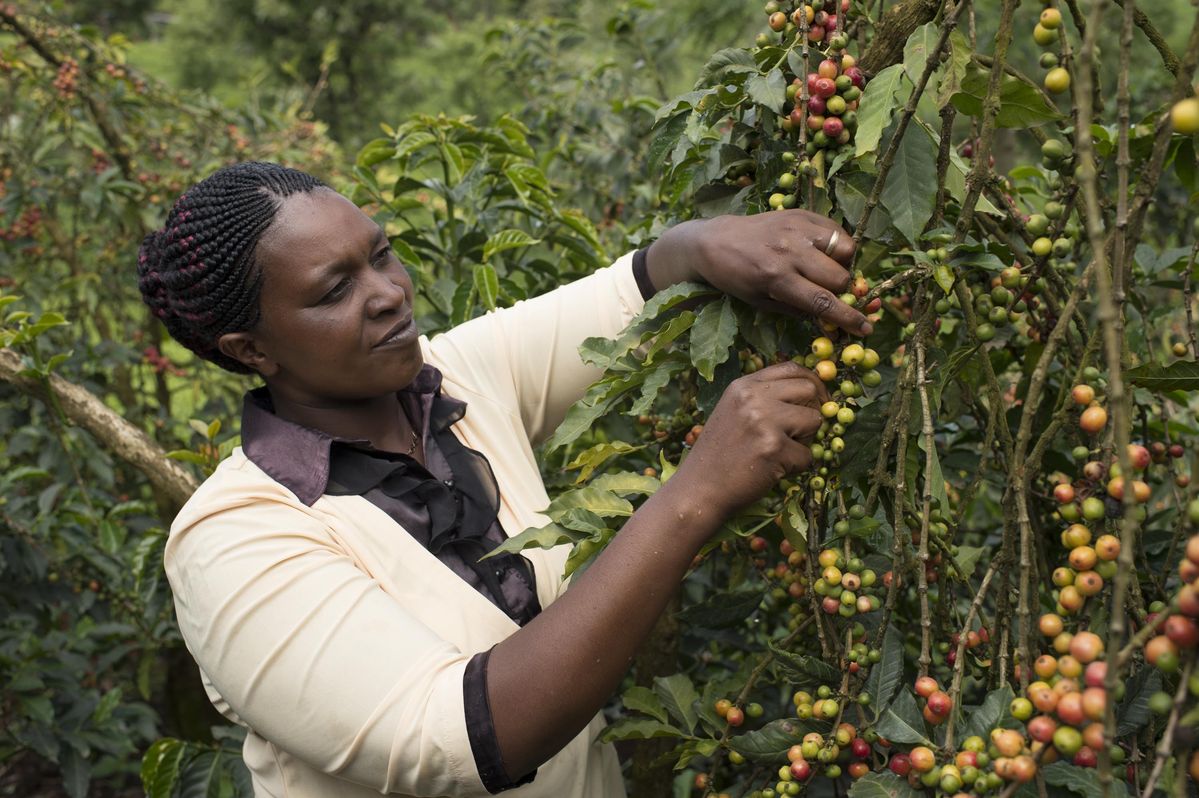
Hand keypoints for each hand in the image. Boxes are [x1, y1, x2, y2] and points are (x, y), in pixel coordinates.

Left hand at [646, 210, 870, 335]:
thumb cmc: (736, 278)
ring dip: (842, 265)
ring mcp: (796, 228)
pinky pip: (836, 230)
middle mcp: (789, 251)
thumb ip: (797, 308)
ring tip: (826, 269)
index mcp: (776, 278)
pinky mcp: (800, 213)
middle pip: (839, 277)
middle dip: (842, 291)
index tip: (866, 328)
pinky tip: (823, 252)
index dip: (848, 318)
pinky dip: (838, 244)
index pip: (822, 302)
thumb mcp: (761, 302)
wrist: (715, 241)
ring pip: (844, 250)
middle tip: (832, 293)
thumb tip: (832, 315)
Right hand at [669, 360, 826, 519]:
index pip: (791, 368)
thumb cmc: (719, 455)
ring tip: (783, 453)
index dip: (812, 382)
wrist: (698, 490)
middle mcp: (752, 397)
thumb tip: (810, 392)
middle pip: (808, 390)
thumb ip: (763, 398)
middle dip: (813, 411)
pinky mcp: (773, 448)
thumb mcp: (733, 412)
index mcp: (743, 386)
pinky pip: (808, 456)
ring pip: (815, 420)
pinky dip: (797, 467)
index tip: (818, 399)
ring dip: (807, 440)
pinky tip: (774, 471)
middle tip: (804, 432)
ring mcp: (763, 421)